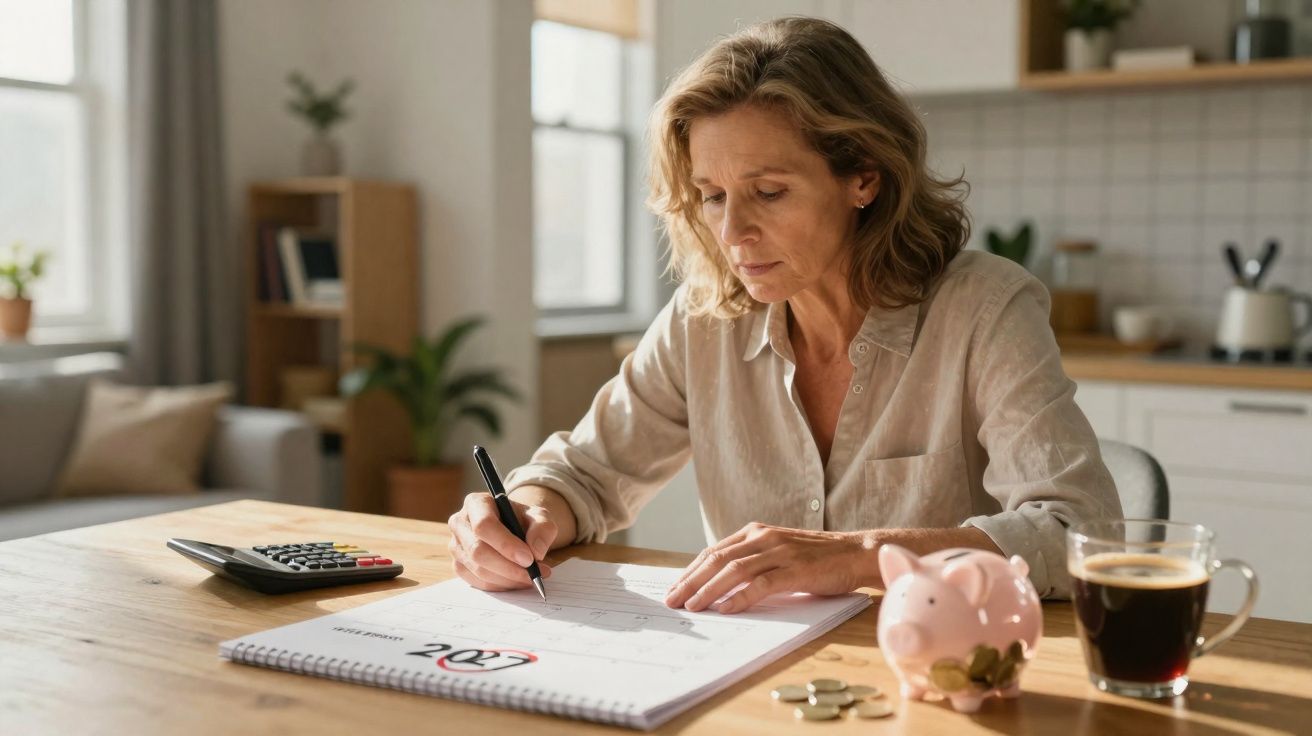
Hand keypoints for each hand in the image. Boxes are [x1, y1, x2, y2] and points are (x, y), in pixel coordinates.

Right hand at [447, 492, 556, 591]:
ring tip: (531, 577)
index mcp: (476, 503)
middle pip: (478, 551)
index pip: (484, 525)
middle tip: (533, 574)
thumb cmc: (523, 520)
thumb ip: (543, 529)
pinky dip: (500, 585)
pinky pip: (478, 582)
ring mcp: (456, 546)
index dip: (506, 545)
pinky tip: (516, 581)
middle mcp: (460, 523)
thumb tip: (536, 552)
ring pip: (478, 570)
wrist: (514, 529)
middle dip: (509, 567)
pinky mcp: (459, 565)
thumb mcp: (540, 516)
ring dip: (508, 579)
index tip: (529, 559)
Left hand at [664, 522, 878, 613]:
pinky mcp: (796, 570)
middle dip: (691, 581)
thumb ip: (753, 562)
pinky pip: (762, 584)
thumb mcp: (778, 553)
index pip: (713, 551)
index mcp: (756, 531)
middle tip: (673, 601)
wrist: (856, 553)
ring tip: (693, 607)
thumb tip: (719, 586)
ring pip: (734, 570)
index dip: (691, 571)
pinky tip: (726, 609)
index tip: (674, 589)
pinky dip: (741, 597)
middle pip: (717, 559)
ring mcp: (780, 552)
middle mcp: (764, 537)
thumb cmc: (816, 558)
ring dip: (709, 590)